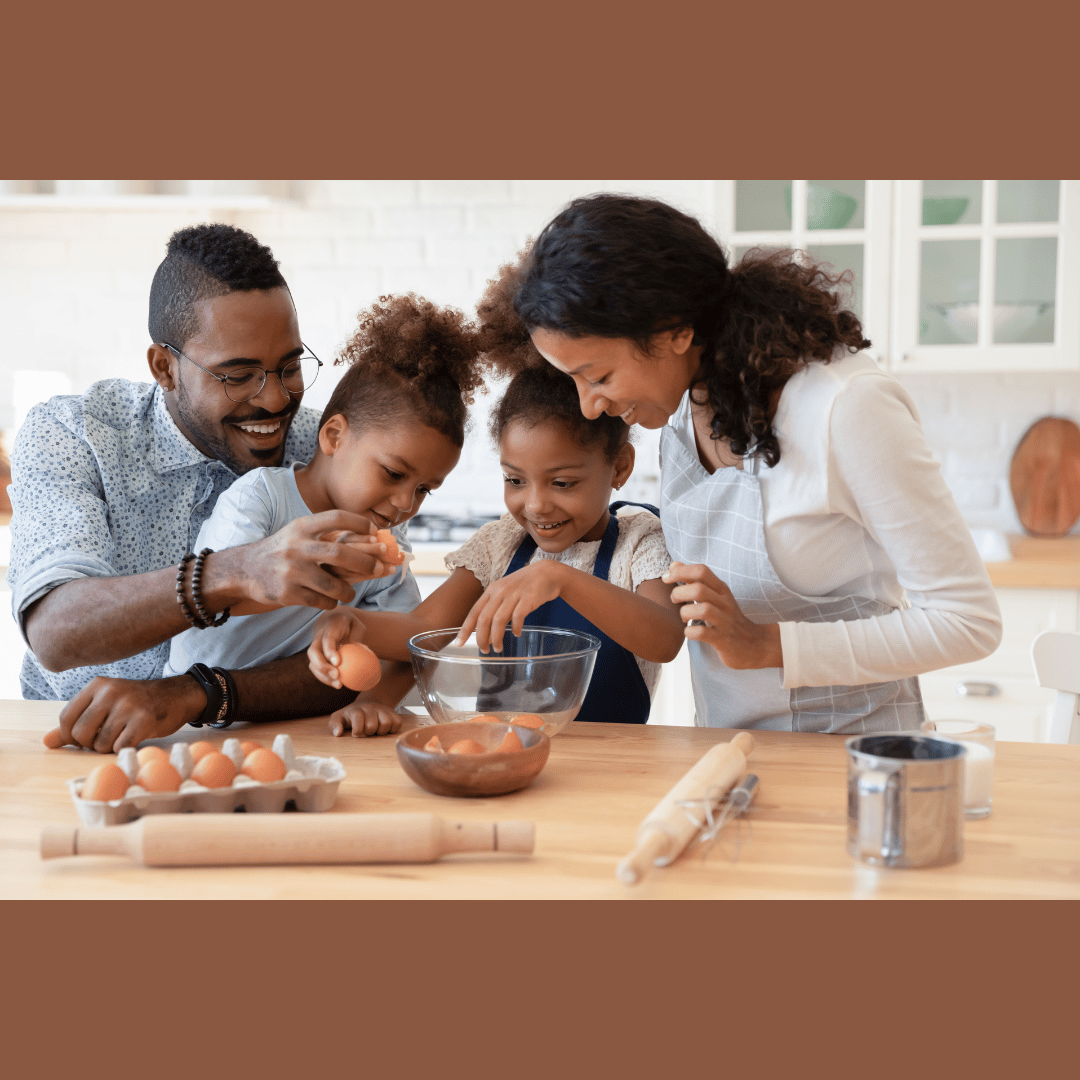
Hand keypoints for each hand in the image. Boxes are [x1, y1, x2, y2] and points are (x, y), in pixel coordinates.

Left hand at [42, 675, 205, 753]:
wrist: (176, 696)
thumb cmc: (135, 703)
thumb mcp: (104, 705)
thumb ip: (75, 723)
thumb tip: (46, 742)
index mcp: (97, 685)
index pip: (66, 717)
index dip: (71, 735)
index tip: (84, 737)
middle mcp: (111, 692)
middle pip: (81, 732)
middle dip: (89, 744)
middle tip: (103, 740)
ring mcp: (128, 705)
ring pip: (101, 743)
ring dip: (108, 748)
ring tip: (121, 737)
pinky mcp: (144, 720)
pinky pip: (121, 747)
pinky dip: (123, 749)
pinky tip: (133, 739)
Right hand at [217, 511, 393, 613]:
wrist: (244, 570)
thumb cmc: (282, 550)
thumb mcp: (298, 534)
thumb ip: (326, 534)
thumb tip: (370, 537)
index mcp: (301, 527)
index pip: (336, 517)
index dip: (359, 523)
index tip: (374, 533)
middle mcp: (296, 546)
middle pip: (340, 553)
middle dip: (365, 562)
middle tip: (378, 569)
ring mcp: (291, 571)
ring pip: (333, 584)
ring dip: (348, 591)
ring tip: (350, 592)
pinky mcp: (287, 593)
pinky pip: (320, 601)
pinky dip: (331, 602)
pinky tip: (331, 600)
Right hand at [307, 607, 366, 688]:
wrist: (332, 619)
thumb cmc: (349, 624)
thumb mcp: (357, 625)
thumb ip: (358, 637)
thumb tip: (364, 651)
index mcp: (330, 626)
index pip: (327, 639)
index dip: (329, 651)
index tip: (337, 663)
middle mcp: (318, 636)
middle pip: (312, 652)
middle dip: (322, 666)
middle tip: (336, 676)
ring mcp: (315, 646)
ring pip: (312, 662)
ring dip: (323, 676)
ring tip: (339, 685)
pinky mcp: (315, 656)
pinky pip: (316, 668)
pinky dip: (325, 678)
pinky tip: (337, 684)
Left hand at [326, 699, 403, 737]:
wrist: (370, 702)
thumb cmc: (352, 714)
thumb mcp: (339, 717)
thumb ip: (334, 724)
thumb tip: (337, 733)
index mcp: (356, 709)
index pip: (358, 717)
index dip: (357, 729)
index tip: (356, 733)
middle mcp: (370, 708)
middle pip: (372, 725)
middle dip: (368, 732)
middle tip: (366, 730)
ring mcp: (383, 710)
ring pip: (386, 724)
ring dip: (380, 731)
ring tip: (375, 730)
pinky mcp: (394, 713)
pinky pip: (397, 724)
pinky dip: (392, 729)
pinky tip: (384, 728)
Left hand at [453, 561, 564, 652]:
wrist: (546, 573)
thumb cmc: (523, 586)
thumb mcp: (504, 593)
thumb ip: (494, 609)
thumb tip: (485, 633)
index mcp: (491, 591)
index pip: (474, 612)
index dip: (465, 629)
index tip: (459, 643)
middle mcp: (499, 592)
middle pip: (484, 619)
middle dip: (481, 638)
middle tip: (484, 650)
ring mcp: (514, 595)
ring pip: (498, 621)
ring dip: (496, 638)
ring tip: (498, 648)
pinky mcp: (528, 599)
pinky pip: (517, 617)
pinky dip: (515, 628)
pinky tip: (516, 634)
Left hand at [663, 562, 782, 668]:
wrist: (753, 644)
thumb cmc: (726, 618)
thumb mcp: (714, 595)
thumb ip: (694, 580)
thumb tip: (674, 565)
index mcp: (721, 589)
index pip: (701, 571)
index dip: (680, 571)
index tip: (666, 578)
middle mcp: (725, 603)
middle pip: (699, 589)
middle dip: (679, 593)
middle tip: (674, 601)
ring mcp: (725, 621)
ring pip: (702, 610)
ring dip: (685, 613)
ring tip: (684, 617)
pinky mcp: (723, 639)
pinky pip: (703, 633)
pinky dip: (690, 632)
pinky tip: (689, 632)